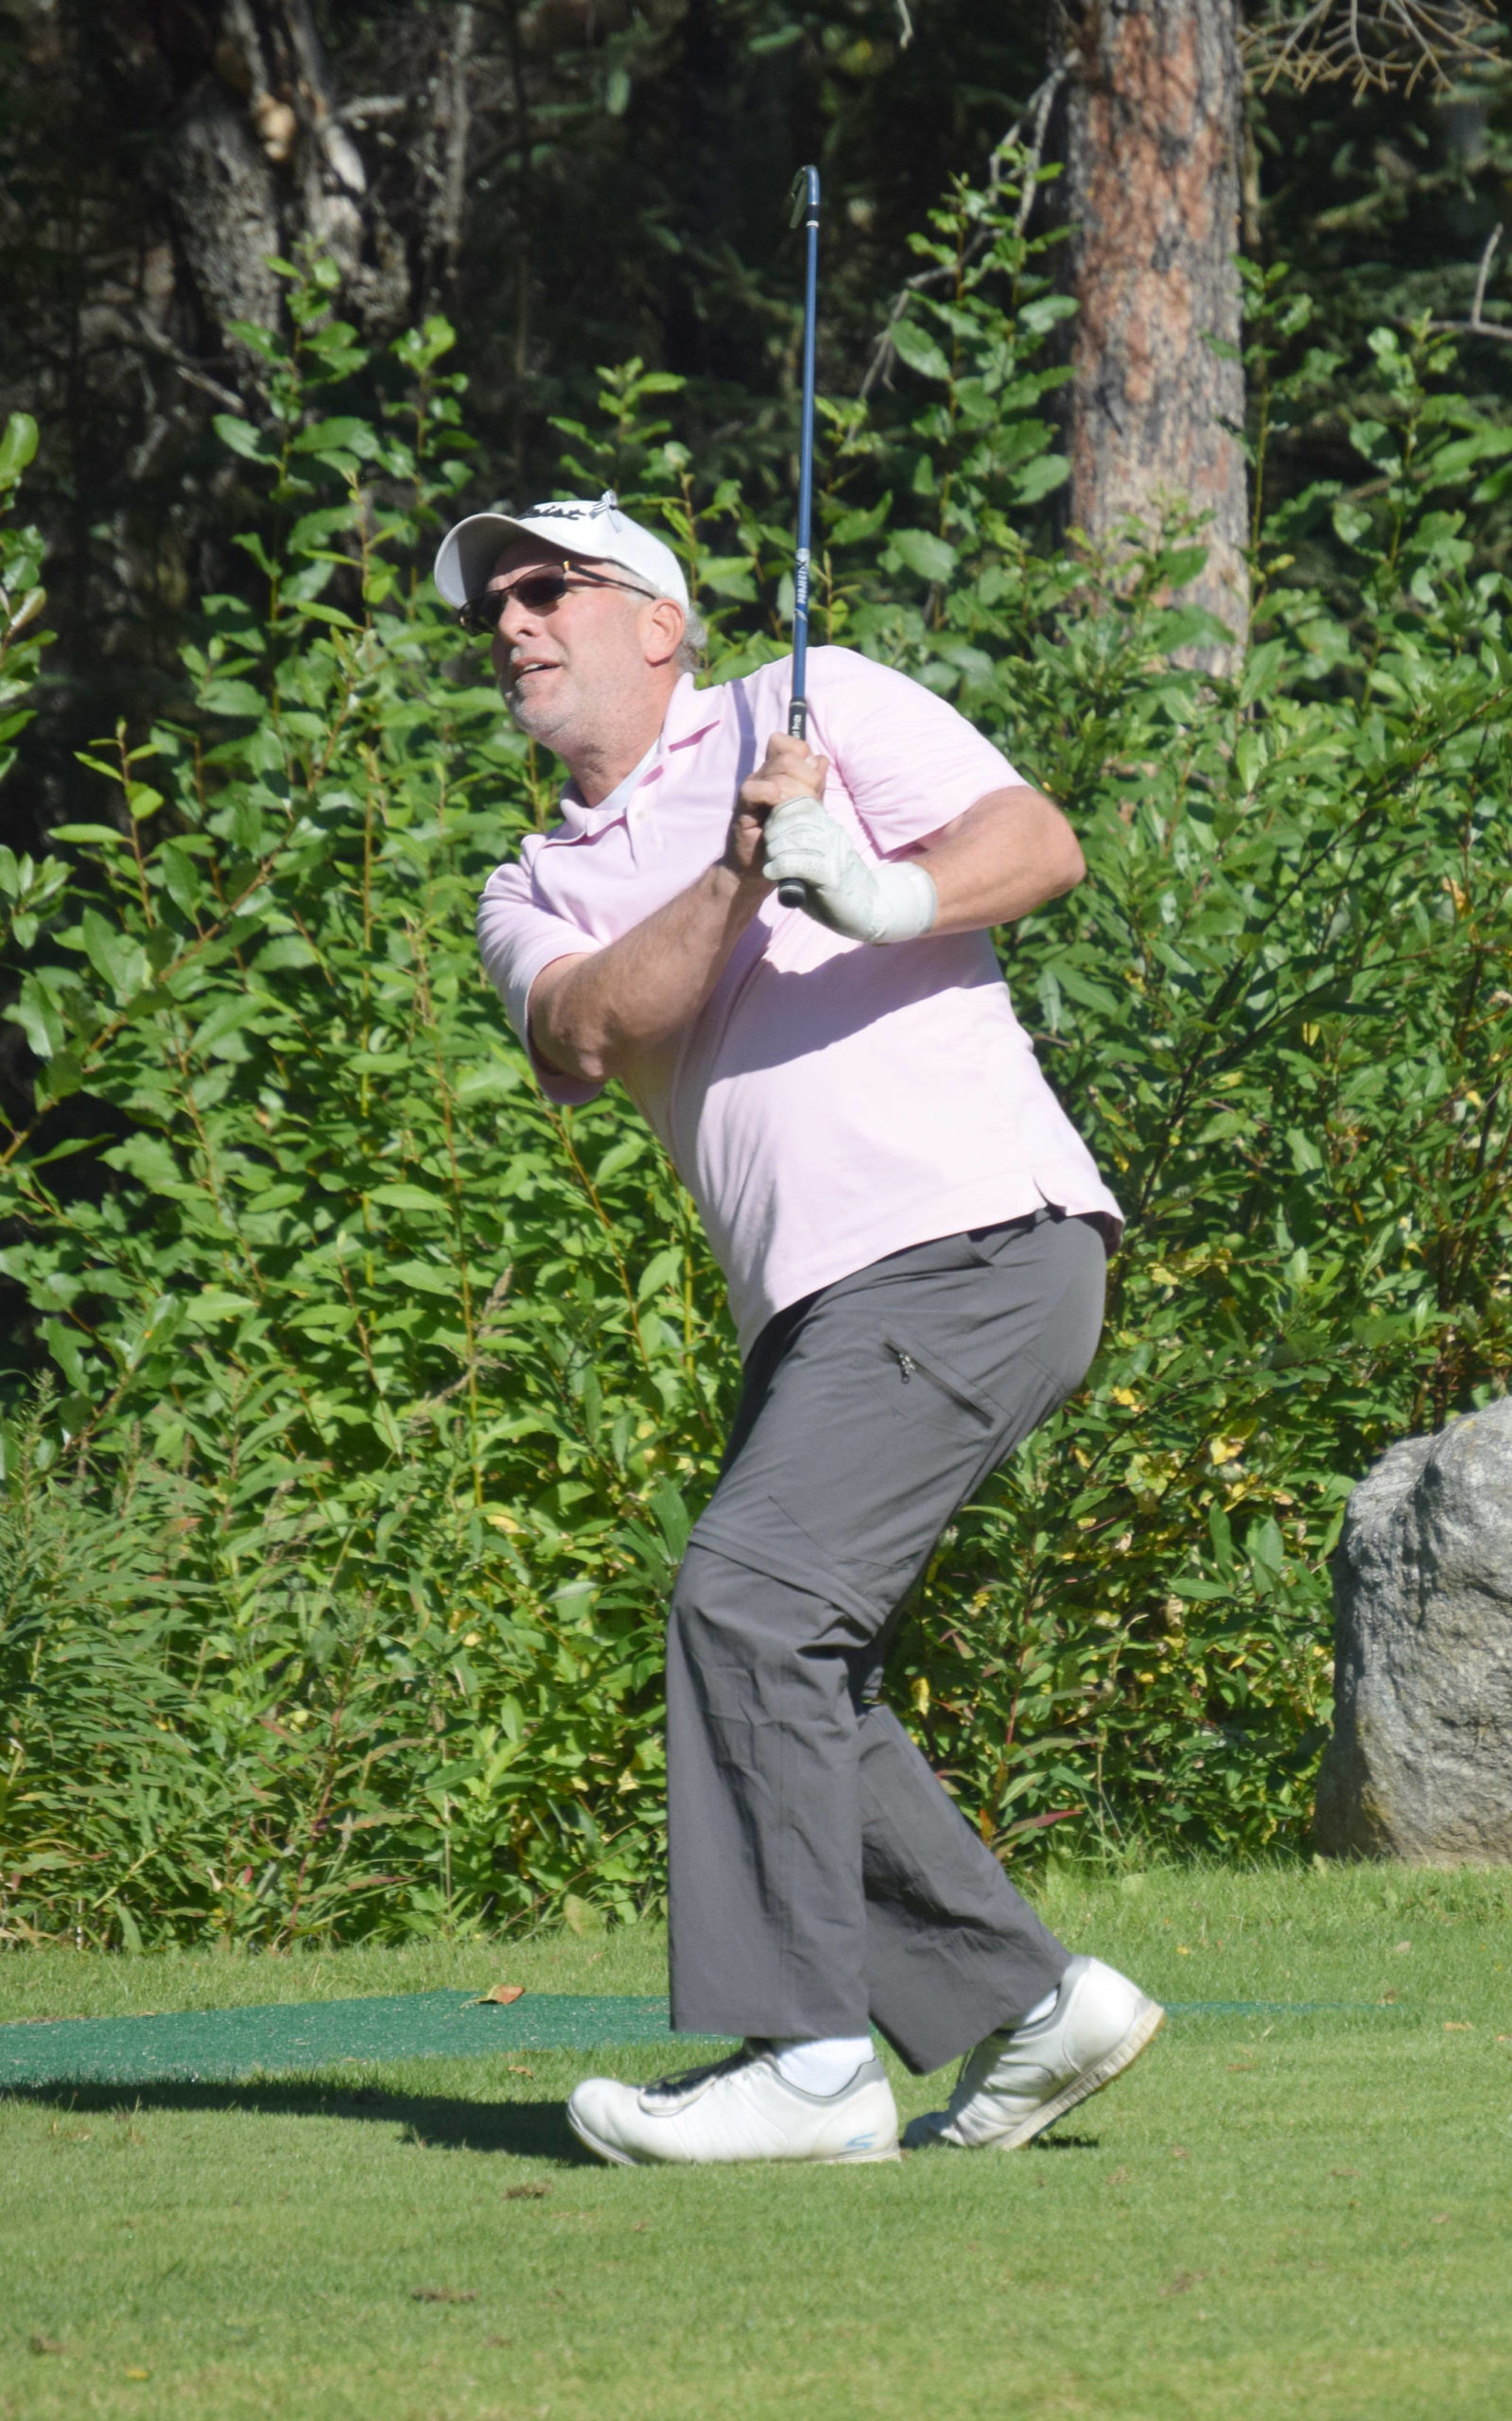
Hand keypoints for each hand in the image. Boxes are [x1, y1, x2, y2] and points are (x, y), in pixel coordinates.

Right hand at [723, 732, 828, 883]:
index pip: (795, 746)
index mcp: (781, 773)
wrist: (758, 868)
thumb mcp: (807, 809)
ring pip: (778, 770)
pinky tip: (777, 812)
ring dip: (794, 793)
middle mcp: (766, 775)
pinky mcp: (743, 806)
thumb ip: (814, 784)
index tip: (812, 786)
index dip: (807, 761)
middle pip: (791, 757)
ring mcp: (754, 788)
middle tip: (806, 806)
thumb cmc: (784, 838)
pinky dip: (771, 797)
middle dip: (807, 781)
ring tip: (793, 815)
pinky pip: (756, 789)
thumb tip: (819, 760)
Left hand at [761, 797, 937, 945]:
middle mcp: (833, 834)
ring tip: (772, 865)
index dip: (779, 815)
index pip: (801, 804)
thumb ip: (798, 848)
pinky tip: (773, 874)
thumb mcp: (817, 860)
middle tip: (769, 854)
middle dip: (773, 834)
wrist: (869, 910)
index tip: (771, 835)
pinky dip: (780, 867)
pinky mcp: (831, 875)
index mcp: (830, 827)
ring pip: (794, 839)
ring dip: (775, 851)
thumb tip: (769, 841)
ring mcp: (834, 853)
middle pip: (793, 819)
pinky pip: (797, 862)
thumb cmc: (836, 889)